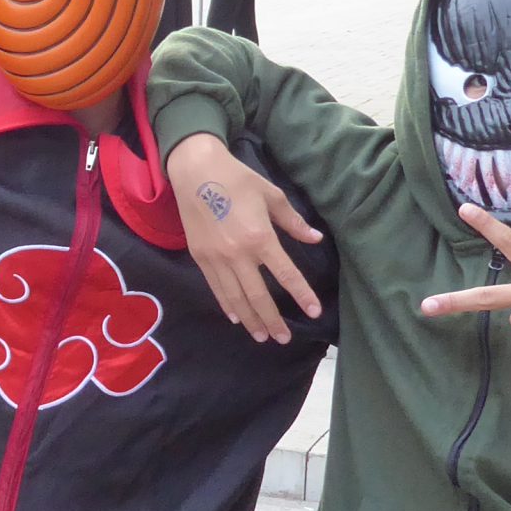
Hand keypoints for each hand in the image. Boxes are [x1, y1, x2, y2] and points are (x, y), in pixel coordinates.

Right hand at [164, 135, 324, 341]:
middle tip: (284, 339)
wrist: (195, 171)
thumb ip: (293, 222)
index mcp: (260, 238)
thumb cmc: (238, 179)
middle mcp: (238, 255)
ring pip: (236, 298)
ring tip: (261, 336)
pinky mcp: (201, 258)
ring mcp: (217, 259)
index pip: (286, 274)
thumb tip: (315, 239)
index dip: (302, 295)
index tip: (314, 312)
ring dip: (250, 320)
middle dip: (273, 320)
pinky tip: (236, 317)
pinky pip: (216, 288)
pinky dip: (227, 305)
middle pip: (259, 296)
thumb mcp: (271, 195)